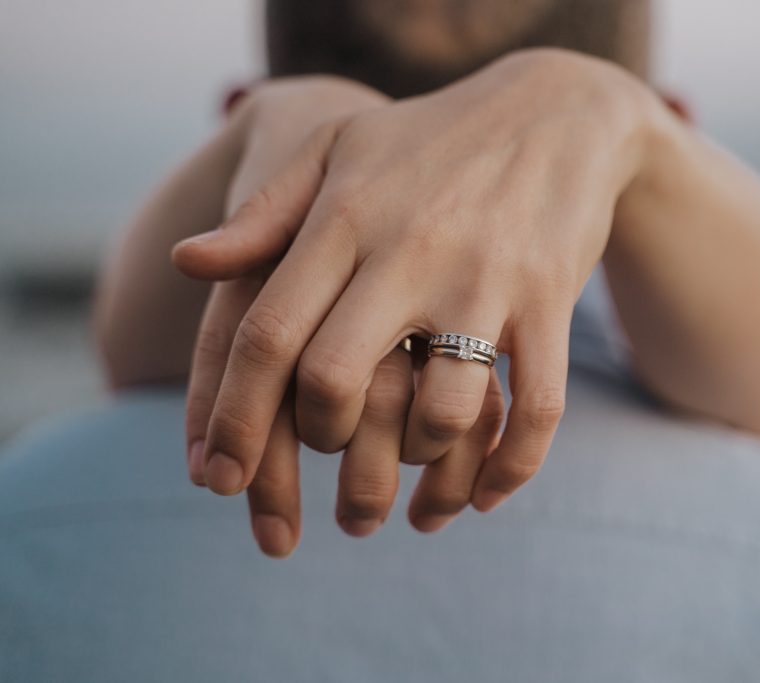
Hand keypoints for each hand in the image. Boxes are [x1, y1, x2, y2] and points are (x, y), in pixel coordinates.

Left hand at [174, 49, 655, 539]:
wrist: (556, 112)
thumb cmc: (430, 142)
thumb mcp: (338, 151)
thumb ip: (263, 214)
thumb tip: (186, 265)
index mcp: (346, 219)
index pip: (267, 333)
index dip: (233, 417)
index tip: (217, 475)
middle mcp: (410, 253)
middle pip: (336, 383)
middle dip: (322, 439)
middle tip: (329, 446)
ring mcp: (486, 280)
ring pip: (441, 414)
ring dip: (419, 459)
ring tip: (413, 458)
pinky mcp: (549, 302)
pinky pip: (535, 409)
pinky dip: (511, 470)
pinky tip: (488, 498)